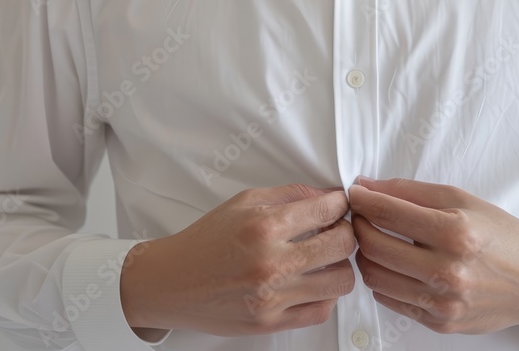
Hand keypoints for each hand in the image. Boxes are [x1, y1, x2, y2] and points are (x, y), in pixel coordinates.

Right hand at [120, 183, 355, 335]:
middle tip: (336, 230)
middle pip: (343, 245)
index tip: (339, 205)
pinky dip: (325, 295)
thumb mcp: (244, 203)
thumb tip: (327, 196)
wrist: (171, 283)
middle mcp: (271, 263)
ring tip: (324, 259)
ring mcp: (273, 297)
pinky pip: (322, 310)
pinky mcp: (271, 322)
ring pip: (341, 281)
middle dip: (346, 232)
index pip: (328, 210)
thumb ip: (289, 195)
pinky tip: (312, 282)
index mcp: (264, 227)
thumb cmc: (206, 241)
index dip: (341, 204)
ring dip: (339, 266)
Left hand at [348, 177, 518, 334]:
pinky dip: (383, 279)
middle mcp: (449, 270)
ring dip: (366, 255)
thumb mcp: (463, 200)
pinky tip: (393, 265)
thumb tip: (368, 185)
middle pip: (374, 246)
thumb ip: (412, 192)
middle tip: (362, 216)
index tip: (355, 193)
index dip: (363, 199)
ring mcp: (444, 302)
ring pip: (375, 277)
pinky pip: (391, 300)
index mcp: (456, 233)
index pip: (388, 212)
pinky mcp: (441, 323)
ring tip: (375, 240)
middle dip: (359, 226)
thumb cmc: (504, 237)